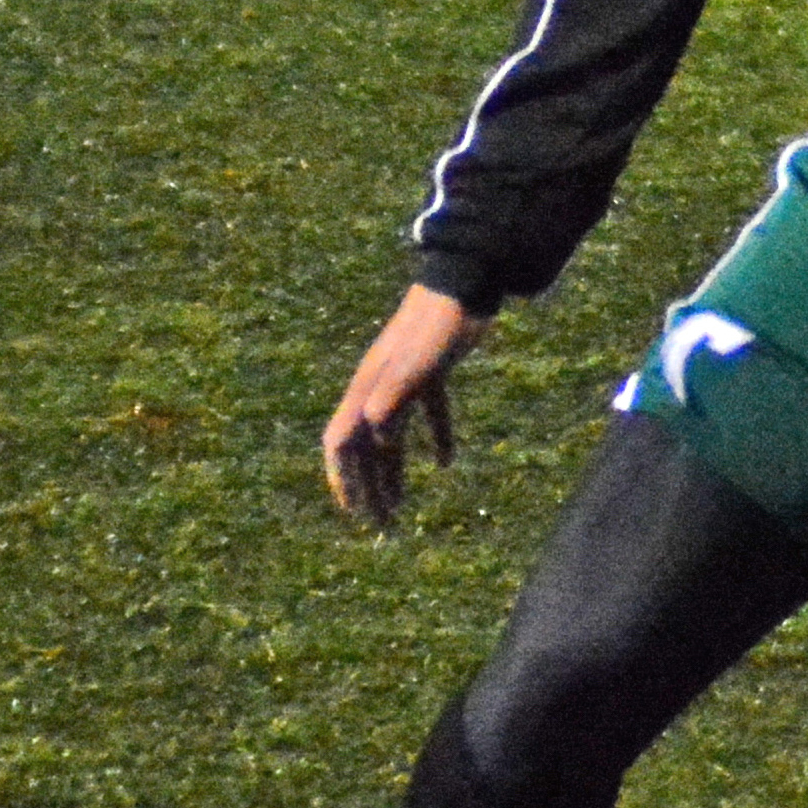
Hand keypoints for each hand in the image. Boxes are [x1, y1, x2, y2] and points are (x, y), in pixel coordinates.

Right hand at [322, 286, 488, 529]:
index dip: (342, 477)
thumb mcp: (416, 365)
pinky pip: (427, 415)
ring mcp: (403, 381)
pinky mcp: (430, 374)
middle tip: (382, 524)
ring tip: (402, 507)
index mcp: (367, 388)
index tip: (352, 510)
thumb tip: (379, 440)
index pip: (342, 441)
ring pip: (392, 437)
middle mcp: (378, 388)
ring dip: (394, 472)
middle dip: (369, 487)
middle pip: (366, 447)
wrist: (465, 283)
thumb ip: (394, 399)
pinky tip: (446, 463)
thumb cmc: (437, 325)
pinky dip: (434, 439)